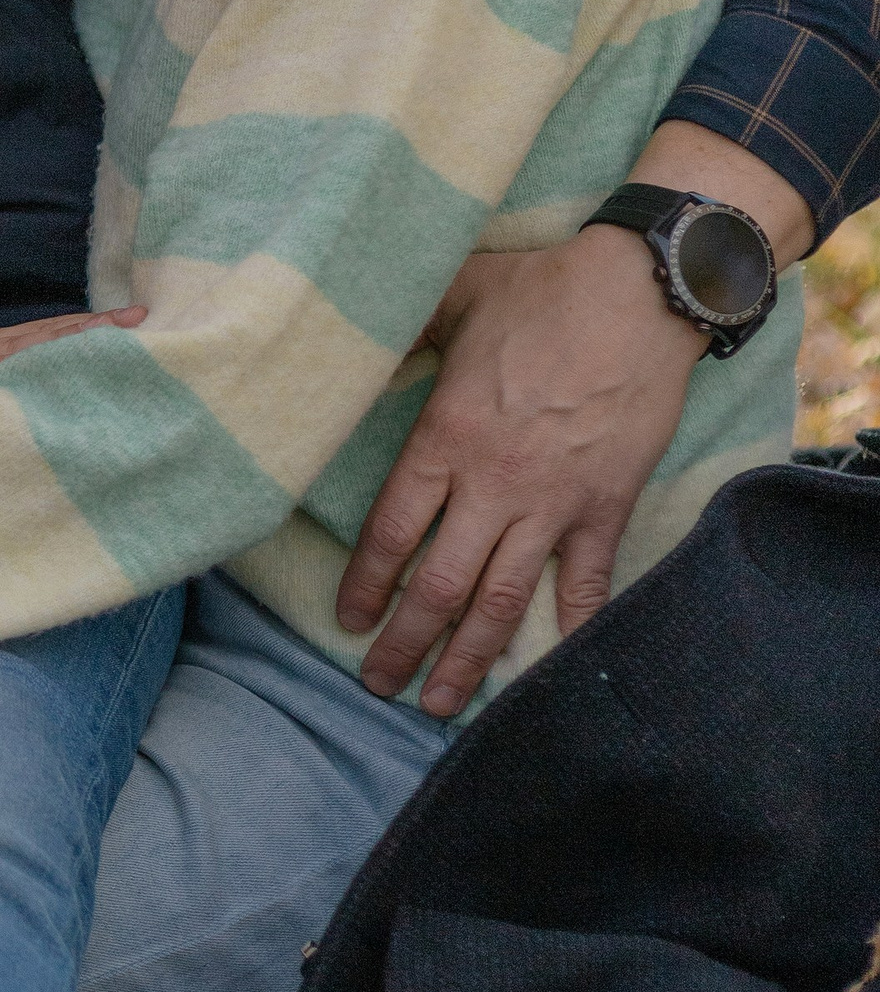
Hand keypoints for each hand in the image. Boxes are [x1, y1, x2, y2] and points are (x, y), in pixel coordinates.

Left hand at [336, 228, 703, 717]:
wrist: (642, 293)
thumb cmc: (542, 289)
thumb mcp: (452, 299)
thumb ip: (403, 333)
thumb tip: (354, 344)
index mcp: (447, 438)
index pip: (392, 530)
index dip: (366, 583)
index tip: (350, 619)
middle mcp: (494, 483)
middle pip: (438, 584)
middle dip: (404, 643)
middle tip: (377, 685)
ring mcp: (554, 502)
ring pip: (502, 599)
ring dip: (470, 657)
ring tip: (441, 702)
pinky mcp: (606, 504)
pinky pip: (586, 581)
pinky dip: (570, 627)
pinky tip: (551, 667)